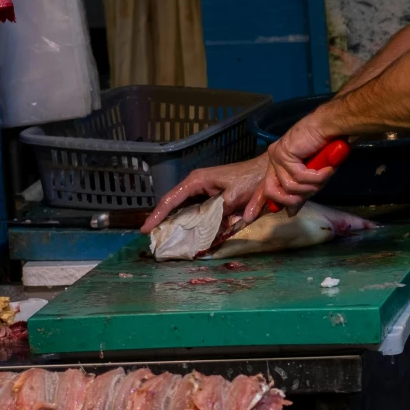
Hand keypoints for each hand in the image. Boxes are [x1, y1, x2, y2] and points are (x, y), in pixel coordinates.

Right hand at [142, 153, 270, 233]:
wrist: (265, 172)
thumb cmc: (249, 180)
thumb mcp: (234, 196)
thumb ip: (219, 211)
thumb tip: (206, 227)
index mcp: (196, 181)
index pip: (171, 199)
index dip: (157, 215)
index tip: (145, 228)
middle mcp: (195, 185)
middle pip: (172, 204)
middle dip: (161, 219)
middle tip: (151, 237)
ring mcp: (202, 190)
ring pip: (182, 208)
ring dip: (173, 221)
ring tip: (162, 237)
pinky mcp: (210, 196)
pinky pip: (194, 210)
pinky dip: (188, 221)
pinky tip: (183, 232)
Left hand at [237, 115, 335, 223]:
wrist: (329, 126)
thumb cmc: (324, 148)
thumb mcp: (311, 176)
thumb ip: (300, 193)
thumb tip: (291, 212)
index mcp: (278, 164)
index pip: (264, 187)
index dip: (257, 203)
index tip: (249, 217)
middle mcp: (274, 159)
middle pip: (272, 191)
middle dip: (291, 199)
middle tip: (310, 193)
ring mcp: (277, 156)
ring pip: (288, 187)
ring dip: (310, 186)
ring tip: (323, 175)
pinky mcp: (284, 153)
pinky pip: (299, 177)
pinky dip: (316, 176)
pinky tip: (325, 169)